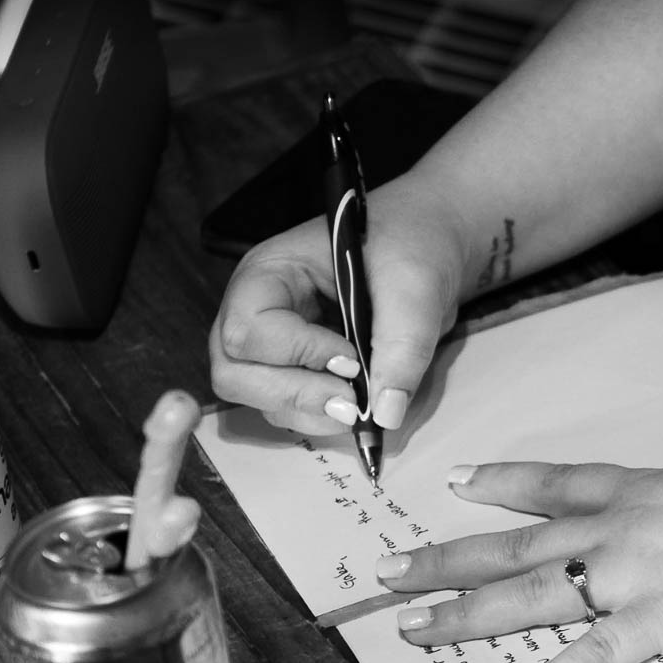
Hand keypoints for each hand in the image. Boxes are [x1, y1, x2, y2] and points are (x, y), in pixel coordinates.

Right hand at [208, 179, 469, 434]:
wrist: (427, 244)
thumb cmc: (410, 246)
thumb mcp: (414, 287)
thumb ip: (402, 346)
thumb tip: (386, 412)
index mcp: (269, 273)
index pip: (249, 330)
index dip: (297, 355)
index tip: (352, 361)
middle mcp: (256, 310)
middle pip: (235, 373)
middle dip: (294, 395)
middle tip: (352, 404)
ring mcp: (271, 344)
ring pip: (258, 399)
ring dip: (308, 412)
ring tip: (359, 406)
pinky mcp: (294, 369)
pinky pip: (286, 409)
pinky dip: (318, 418)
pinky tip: (356, 406)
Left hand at [379, 404, 662, 662]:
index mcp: (644, 488)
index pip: (557, 483)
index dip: (503, 482)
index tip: (455, 483)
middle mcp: (622, 529)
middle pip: (518, 542)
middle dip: (449, 557)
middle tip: (389, 572)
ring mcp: (635, 575)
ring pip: (533, 593)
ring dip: (468, 612)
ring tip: (412, 628)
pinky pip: (596, 656)